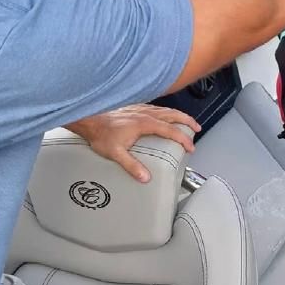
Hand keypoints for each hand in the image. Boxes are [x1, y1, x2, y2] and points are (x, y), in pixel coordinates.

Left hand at [65, 104, 199, 183]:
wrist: (88, 120)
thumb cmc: (100, 134)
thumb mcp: (115, 154)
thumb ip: (132, 166)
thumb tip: (145, 177)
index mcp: (145, 124)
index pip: (171, 131)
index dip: (183, 139)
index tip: (190, 147)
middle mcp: (145, 114)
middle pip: (174, 115)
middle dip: (187, 121)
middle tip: (196, 128)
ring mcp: (140, 109)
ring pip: (166, 109)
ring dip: (178, 115)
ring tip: (185, 121)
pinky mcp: (134, 107)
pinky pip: (156, 107)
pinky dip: (166, 111)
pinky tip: (163, 114)